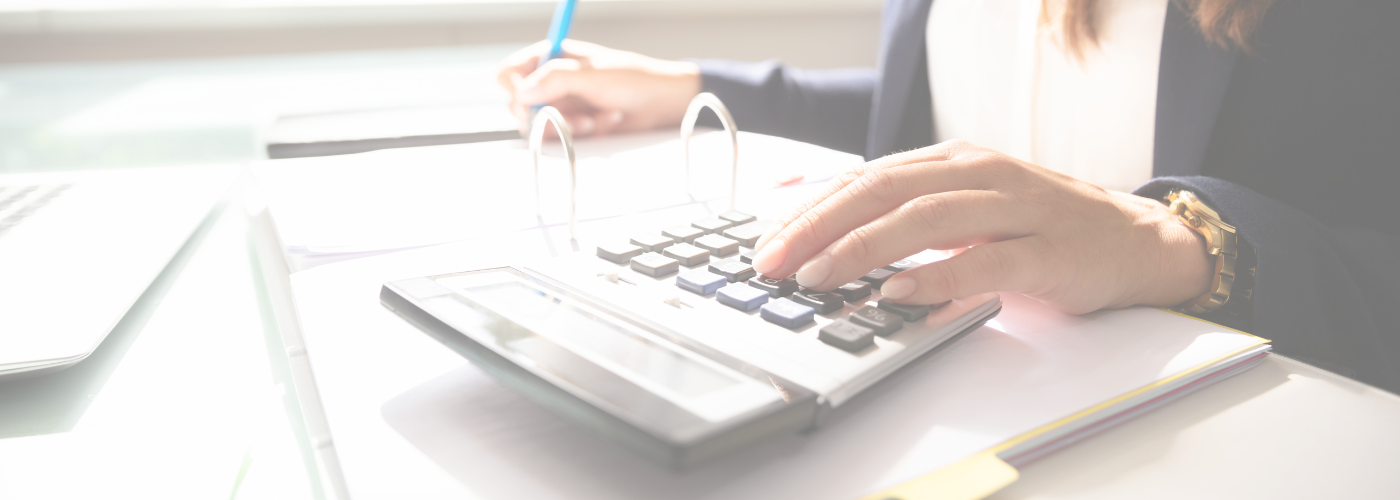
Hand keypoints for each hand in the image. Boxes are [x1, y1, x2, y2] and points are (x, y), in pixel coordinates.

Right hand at [497, 40, 701, 136]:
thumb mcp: (593, 75)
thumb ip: (557, 80)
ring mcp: (561, 104)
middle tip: (574, 114)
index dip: (515, 90)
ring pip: (540, 125)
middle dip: (548, 113)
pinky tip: (604, 122)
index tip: (531, 101)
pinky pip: (561, 137)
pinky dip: (582, 133)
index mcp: (551, 57)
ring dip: (569, 125)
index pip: (510, 73)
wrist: (662, 103)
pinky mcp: (572, 125)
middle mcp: (551, 80)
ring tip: (597, 117)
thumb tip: (523, 93)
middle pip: (520, 105)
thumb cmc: (634, 79)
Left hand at [750, 140, 1214, 313]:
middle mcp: (980, 175)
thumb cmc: (1038, 226)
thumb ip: (902, 210)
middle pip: (885, 190)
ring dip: (864, 248)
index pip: (865, 177)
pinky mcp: (1048, 253)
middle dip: (821, 226)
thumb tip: (817, 216)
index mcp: (953, 161)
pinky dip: (936, 279)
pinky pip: (985, 264)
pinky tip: (899, 294)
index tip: (766, 244)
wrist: (1134, 240)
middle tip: (776, 262)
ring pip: (926, 219)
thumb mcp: (964, 206)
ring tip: (820, 276)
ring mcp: (1016, 211)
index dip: (811, 210)